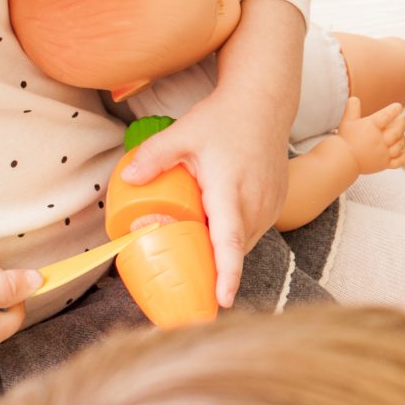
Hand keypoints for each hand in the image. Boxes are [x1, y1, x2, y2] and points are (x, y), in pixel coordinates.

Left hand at [120, 92, 290, 308]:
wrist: (264, 103)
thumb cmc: (224, 118)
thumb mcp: (183, 133)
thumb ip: (153, 156)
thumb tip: (128, 178)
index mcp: (231, 190)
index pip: (230, 242)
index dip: (226, 274)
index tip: (221, 301)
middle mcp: (256, 202)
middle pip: (234, 250)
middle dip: (213, 271)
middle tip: (185, 285)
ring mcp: (270, 204)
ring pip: (245, 243)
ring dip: (223, 253)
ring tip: (198, 257)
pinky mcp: (276, 203)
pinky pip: (253, 231)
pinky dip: (235, 239)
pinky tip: (216, 233)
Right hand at [332, 97, 404, 174]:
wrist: (342, 160)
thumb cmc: (345, 139)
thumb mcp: (347, 122)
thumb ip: (352, 109)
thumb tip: (354, 98)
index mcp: (371, 127)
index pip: (387, 115)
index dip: (395, 110)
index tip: (398, 107)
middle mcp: (379, 140)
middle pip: (397, 130)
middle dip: (402, 123)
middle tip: (402, 119)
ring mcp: (383, 153)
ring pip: (400, 145)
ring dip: (403, 138)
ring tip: (401, 133)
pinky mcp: (384, 164)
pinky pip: (399, 161)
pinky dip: (404, 156)